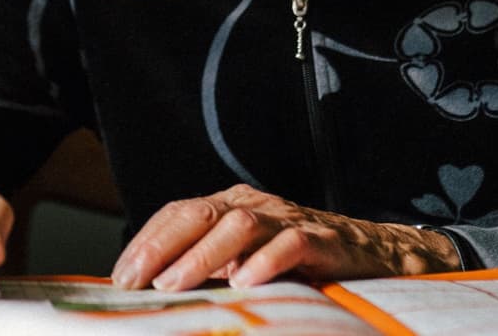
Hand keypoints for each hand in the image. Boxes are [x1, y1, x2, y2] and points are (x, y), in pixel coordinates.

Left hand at [111, 184, 458, 290]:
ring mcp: (288, 220)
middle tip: (137, 281)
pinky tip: (244, 283)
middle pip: (200, 214)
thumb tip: (156, 292)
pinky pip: (290, 244)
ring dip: (202, 257)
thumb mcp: (247, 262)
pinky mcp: (322, 241)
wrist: (377, 257)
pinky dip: (265, 262)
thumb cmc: (302, 264)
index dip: (146, 242)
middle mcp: (256, 206)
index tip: (121, 276)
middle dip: (161, 247)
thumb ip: (208, 269)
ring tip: (175, 286)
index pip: (178, 213)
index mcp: (232, 206)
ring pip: (238, 225)